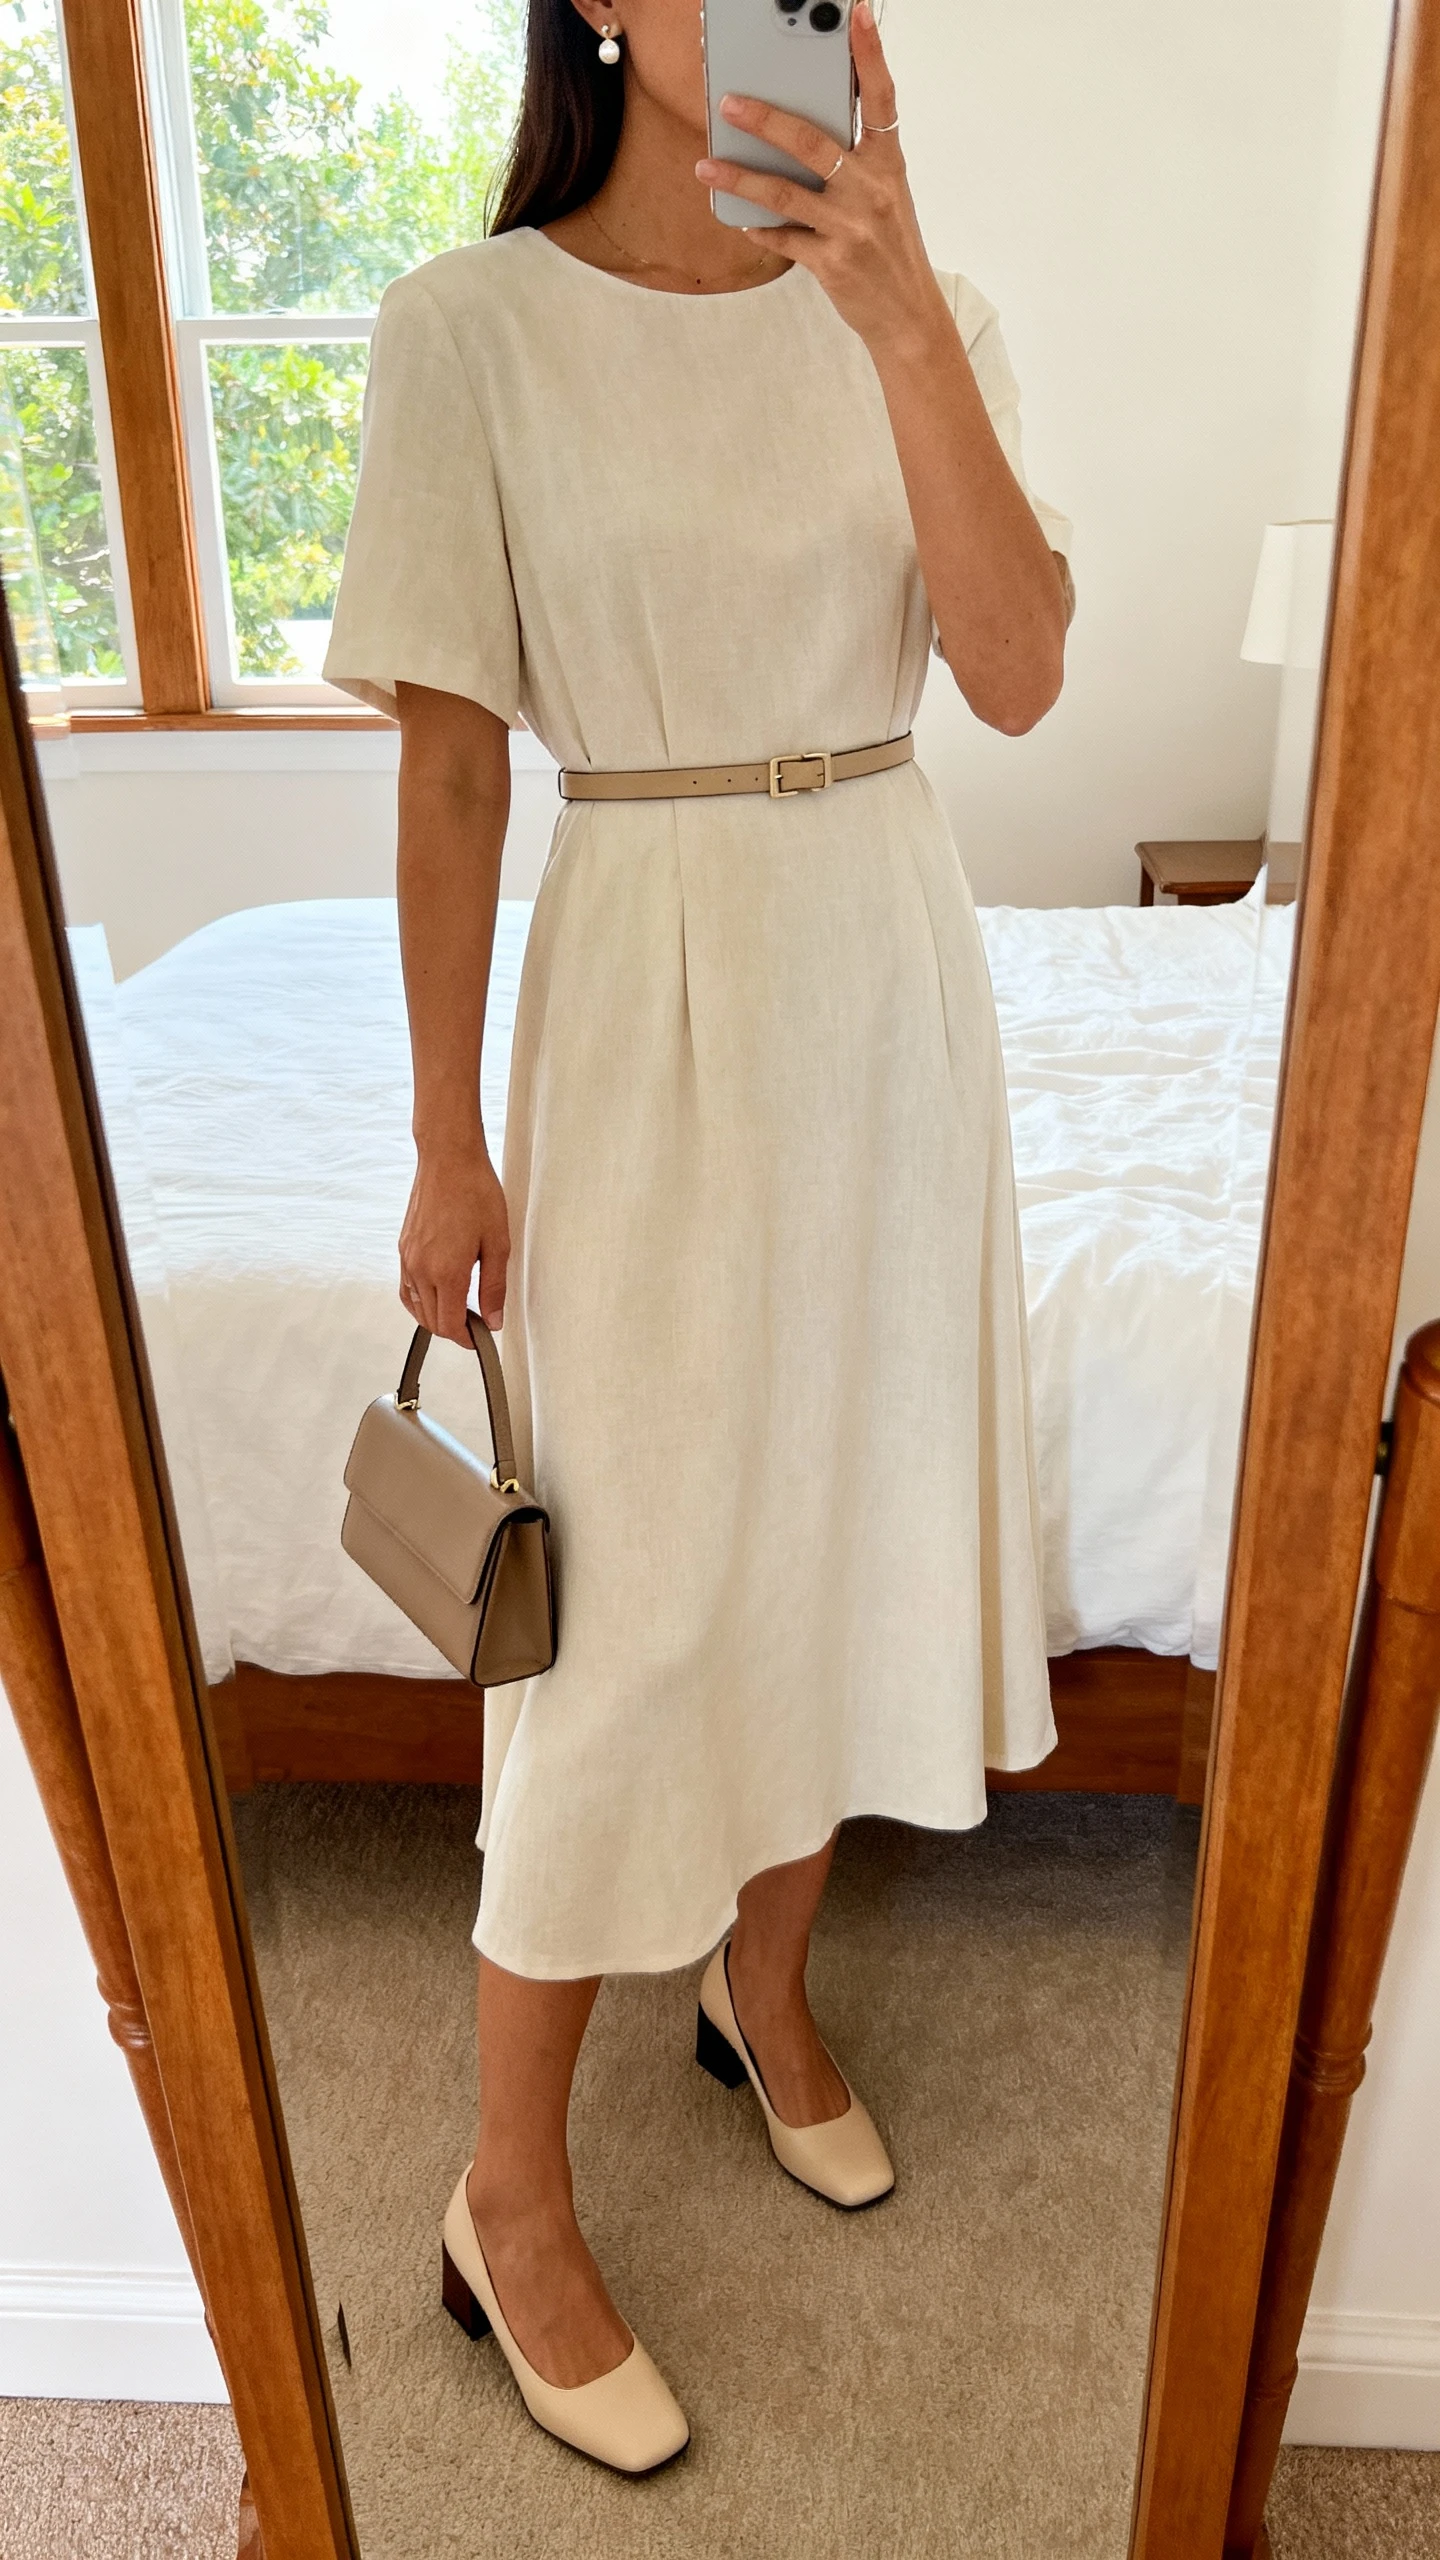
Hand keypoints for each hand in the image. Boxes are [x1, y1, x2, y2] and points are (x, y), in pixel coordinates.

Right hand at [398, 1138, 508, 1343]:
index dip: (467, 1340)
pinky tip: (438, 1294)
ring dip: (437, 1317)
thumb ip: (494, 1287)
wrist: (448, 1159)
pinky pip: (407, 1288)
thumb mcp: (497, 1243)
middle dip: (454, 1330)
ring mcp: (408, 1259)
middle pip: (431, 1321)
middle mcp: (421, 1270)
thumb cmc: (476, 1193)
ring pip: (416, 1308)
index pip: (450, 1325)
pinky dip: (421, 1301)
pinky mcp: (403, 1248)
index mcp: (446, 1272)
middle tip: (479, 1324)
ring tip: (462, 1309)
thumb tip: (494, 1321)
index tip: (482, 1339)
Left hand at [695, 1, 945, 360]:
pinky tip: (740, 219)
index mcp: (888, 164)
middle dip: (766, 120)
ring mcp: (852, 228)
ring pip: (785, 193)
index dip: (869, 55)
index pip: (880, 98)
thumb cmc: (890, 249)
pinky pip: (785, 238)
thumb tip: (797, 131)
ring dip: (740, 178)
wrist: (908, 315)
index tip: (855, 15)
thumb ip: (852, 161)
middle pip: (813, 142)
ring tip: (707, 167)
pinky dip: (760, 228)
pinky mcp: (832, 263)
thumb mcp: (885, 196)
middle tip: (728, 102)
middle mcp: (872, 191)